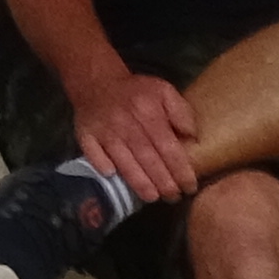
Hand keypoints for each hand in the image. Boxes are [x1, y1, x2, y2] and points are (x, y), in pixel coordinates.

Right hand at [68, 65, 200, 204]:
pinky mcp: (85, 135)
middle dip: (164, 183)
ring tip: (153, 197)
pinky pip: (95, 156)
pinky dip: (105, 169)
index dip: (181, 171)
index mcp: (148, 111)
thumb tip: (193, 139)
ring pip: (124, 163)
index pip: (168, 147)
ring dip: (140, 184)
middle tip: (174, 197)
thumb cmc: (137, 93)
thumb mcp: (164, 92)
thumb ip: (182, 113)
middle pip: (148, 159)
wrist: (97, 81)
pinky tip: (116, 178)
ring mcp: (104, 130)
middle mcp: (125, 122)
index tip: (190, 187)